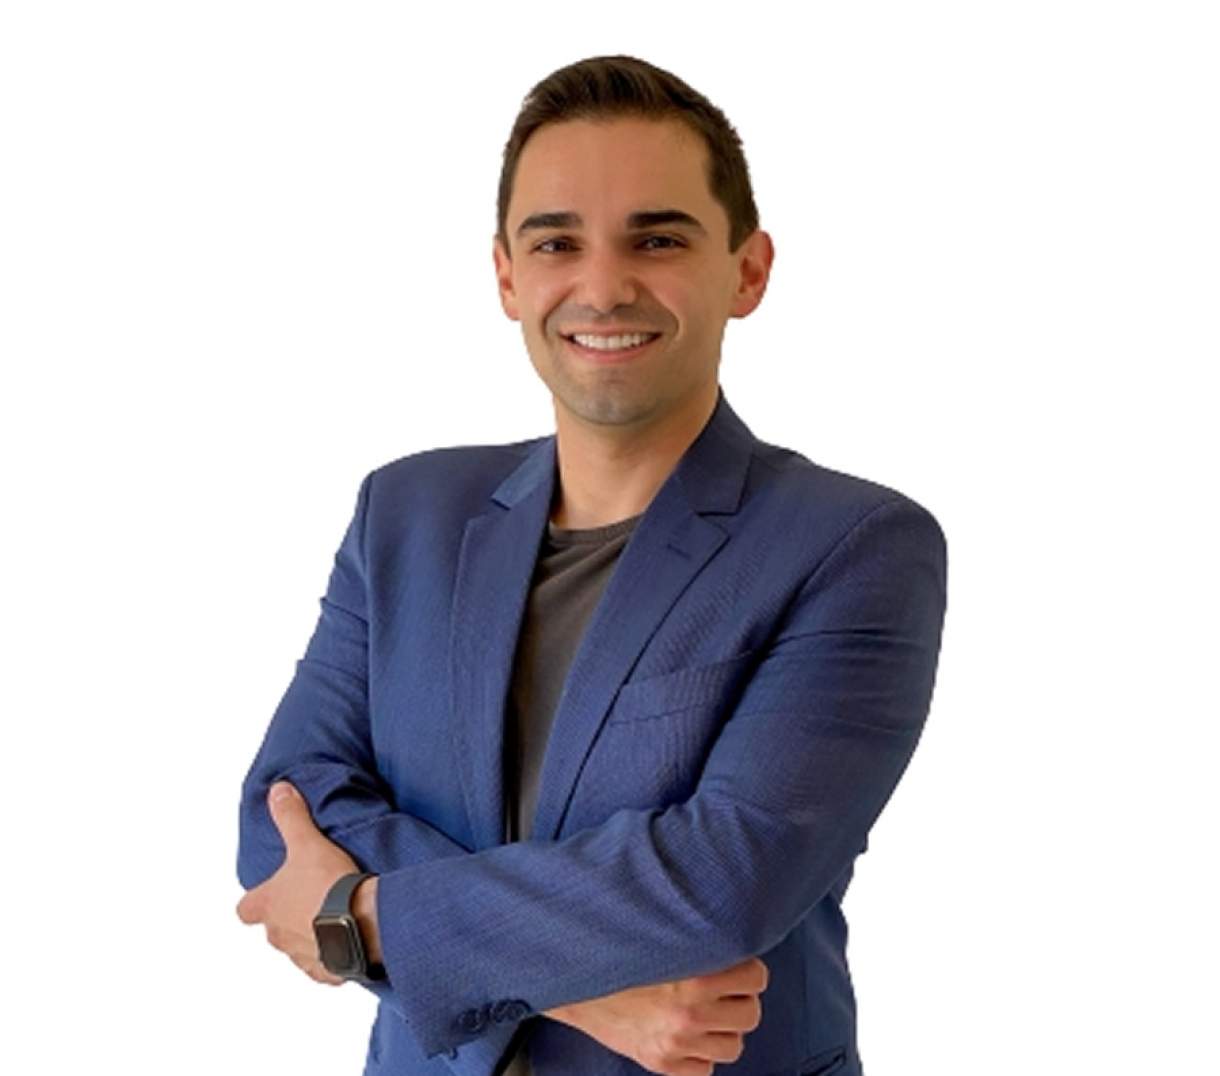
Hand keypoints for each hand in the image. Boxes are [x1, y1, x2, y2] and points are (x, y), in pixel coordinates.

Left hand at [235, 781, 359, 985]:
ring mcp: (301, 957)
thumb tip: (277, 791)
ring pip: (299, 950)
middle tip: (312, 901)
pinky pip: (326, 967)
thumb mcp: (307, 843)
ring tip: (336, 919)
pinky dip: (334, 956)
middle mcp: (278, 936)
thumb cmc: (328, 885)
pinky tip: (350, 941)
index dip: (255, 900)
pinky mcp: (327, 972)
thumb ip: (291, 818)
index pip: (245, 909)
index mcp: (268, 907)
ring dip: (312, 937)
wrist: (360, 922)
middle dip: (289, 918)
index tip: (269, 892)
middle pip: (273, 931)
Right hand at [544, 956, 767, 1074]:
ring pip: (733, 1046)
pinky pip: (705, 1069)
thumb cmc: (619, 948)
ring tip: (702, 1014)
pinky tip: (685, 1035)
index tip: (734, 966)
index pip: (756, 978)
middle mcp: (690, 1013)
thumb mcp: (663, 936)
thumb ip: (698, 938)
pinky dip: (700, 1055)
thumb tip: (734, 927)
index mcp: (696, 976)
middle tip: (721, 991)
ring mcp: (677, 1043)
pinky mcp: (662, 1064)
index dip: (746, 971)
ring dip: (722, 1030)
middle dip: (739, 1001)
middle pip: (750, 1014)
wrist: (574, 980)